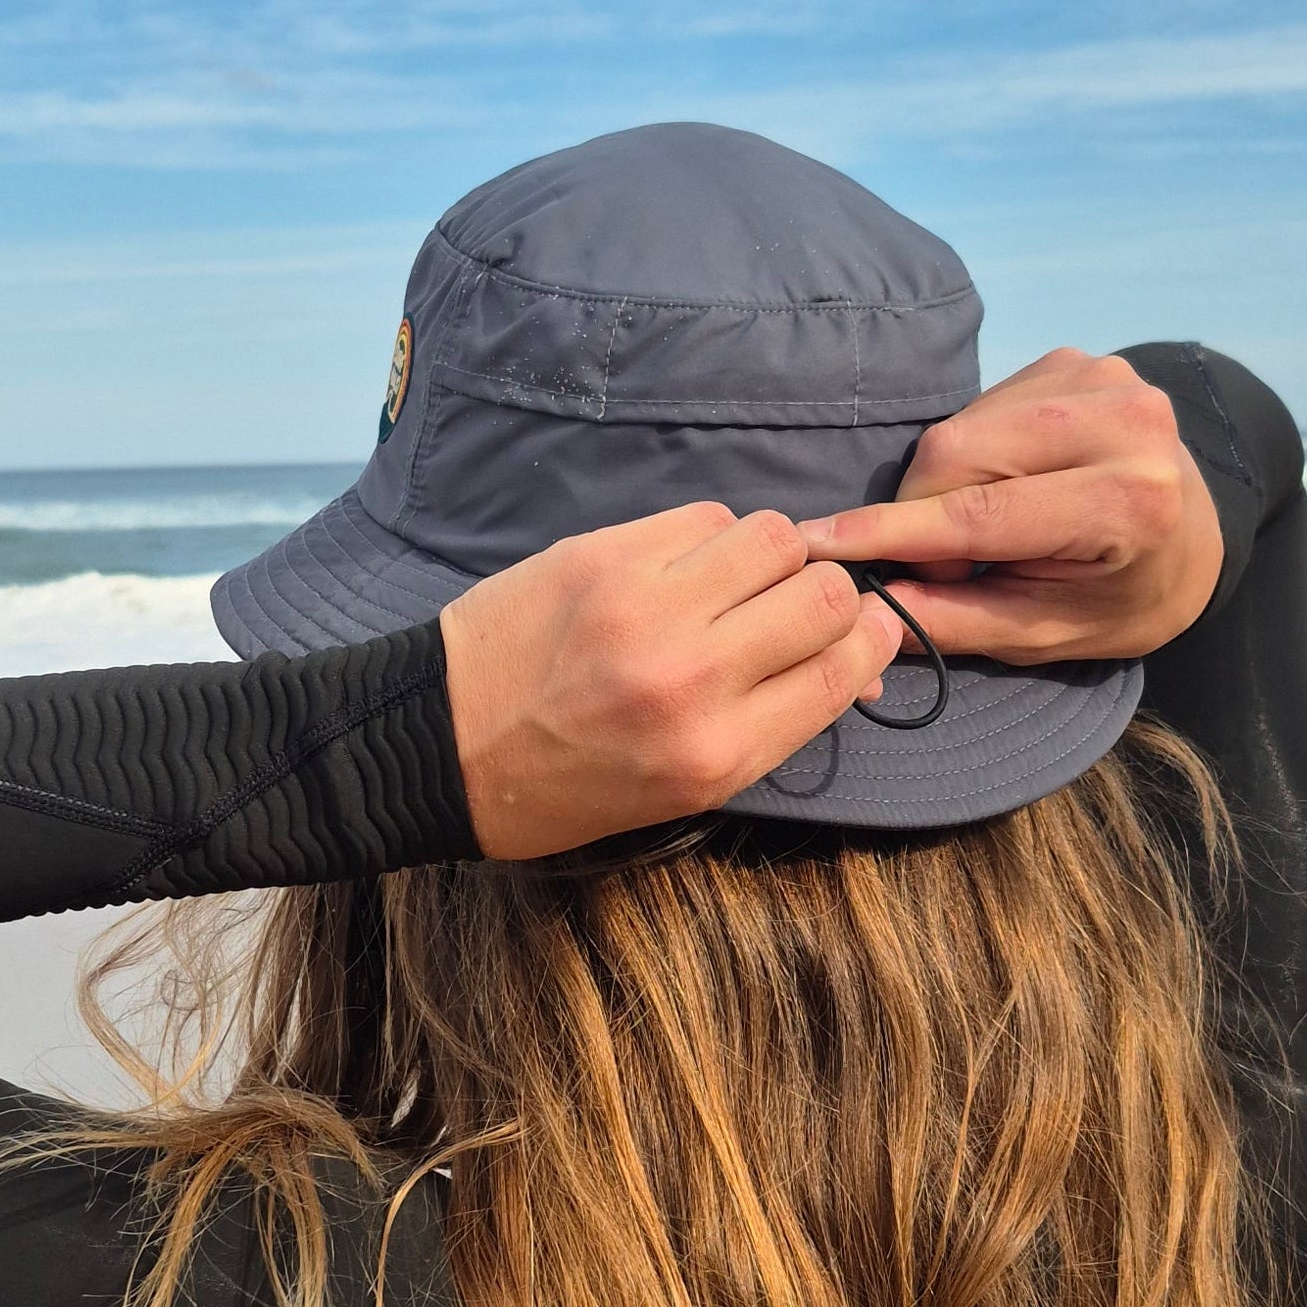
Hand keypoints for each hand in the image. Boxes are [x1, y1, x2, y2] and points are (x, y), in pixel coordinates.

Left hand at [439, 504, 905, 858]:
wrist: (437, 745)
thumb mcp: (681, 789)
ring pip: (772, 538)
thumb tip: (857, 661)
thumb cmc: (563, 784)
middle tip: (793, 608)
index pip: (842, 670)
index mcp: (714, 754)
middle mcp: (690, 679)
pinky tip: (681, 569)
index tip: (860, 631)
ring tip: (735, 583)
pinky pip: (703, 517)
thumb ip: (772, 722)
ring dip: (771, 558)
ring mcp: (645, 608)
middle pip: (822, 595)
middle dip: (825, 597)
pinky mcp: (603, 555)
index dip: (869, 642)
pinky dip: (709, 539)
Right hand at [796, 348, 1222, 664]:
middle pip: (957, 455)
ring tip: (985, 534)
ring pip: (959, 429)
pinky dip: (970, 457)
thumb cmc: (1119, 598)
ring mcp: (1103, 377)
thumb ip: (958, 622)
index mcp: (1132, 503)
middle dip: (920, 516)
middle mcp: (1126, 423)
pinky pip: (978, 408)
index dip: (891, 532)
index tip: (816, 542)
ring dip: (944, 487)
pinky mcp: (1077, 360)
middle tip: (946, 571)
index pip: (982, 515)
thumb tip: (874, 610)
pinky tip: (1005, 486)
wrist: (1191, 540)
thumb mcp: (1047, 635)